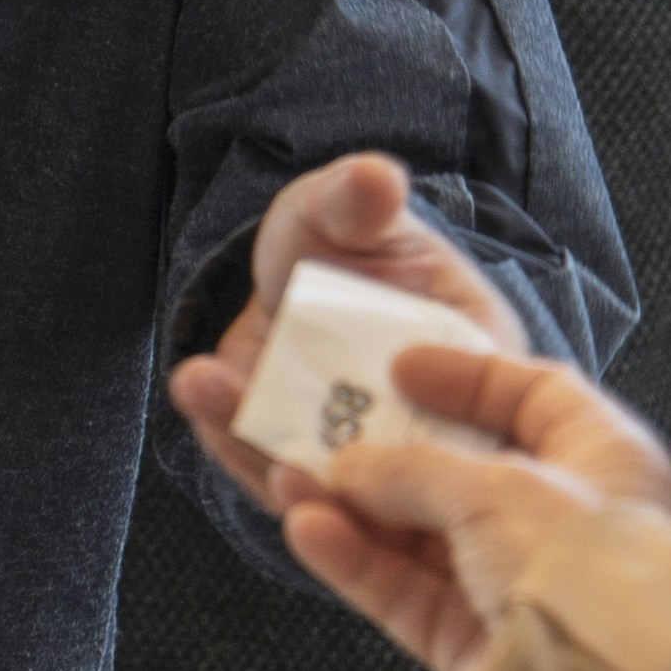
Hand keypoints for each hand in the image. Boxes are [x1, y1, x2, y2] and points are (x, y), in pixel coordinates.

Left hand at [165, 153, 529, 508]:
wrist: (292, 262)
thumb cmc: (349, 232)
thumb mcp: (353, 209)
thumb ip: (362, 202)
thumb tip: (376, 177)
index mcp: (472, 365)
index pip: (472, 428)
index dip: (432, 449)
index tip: (376, 438)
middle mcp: (424, 427)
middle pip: (402, 490)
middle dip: (344, 491)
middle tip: (281, 466)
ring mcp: (357, 450)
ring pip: (332, 494)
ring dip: (265, 460)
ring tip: (208, 389)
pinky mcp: (301, 458)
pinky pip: (272, 473)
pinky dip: (233, 445)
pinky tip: (198, 395)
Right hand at [268, 349, 670, 670]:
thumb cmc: (576, 561)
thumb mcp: (494, 486)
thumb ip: (412, 467)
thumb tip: (347, 465)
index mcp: (599, 459)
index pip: (532, 395)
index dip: (464, 374)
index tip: (397, 365)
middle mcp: (559, 519)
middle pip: (453, 468)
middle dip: (378, 445)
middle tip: (315, 419)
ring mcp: (511, 584)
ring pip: (416, 532)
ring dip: (347, 501)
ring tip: (282, 473)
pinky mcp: (472, 641)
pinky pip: (403, 591)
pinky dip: (354, 559)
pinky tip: (305, 527)